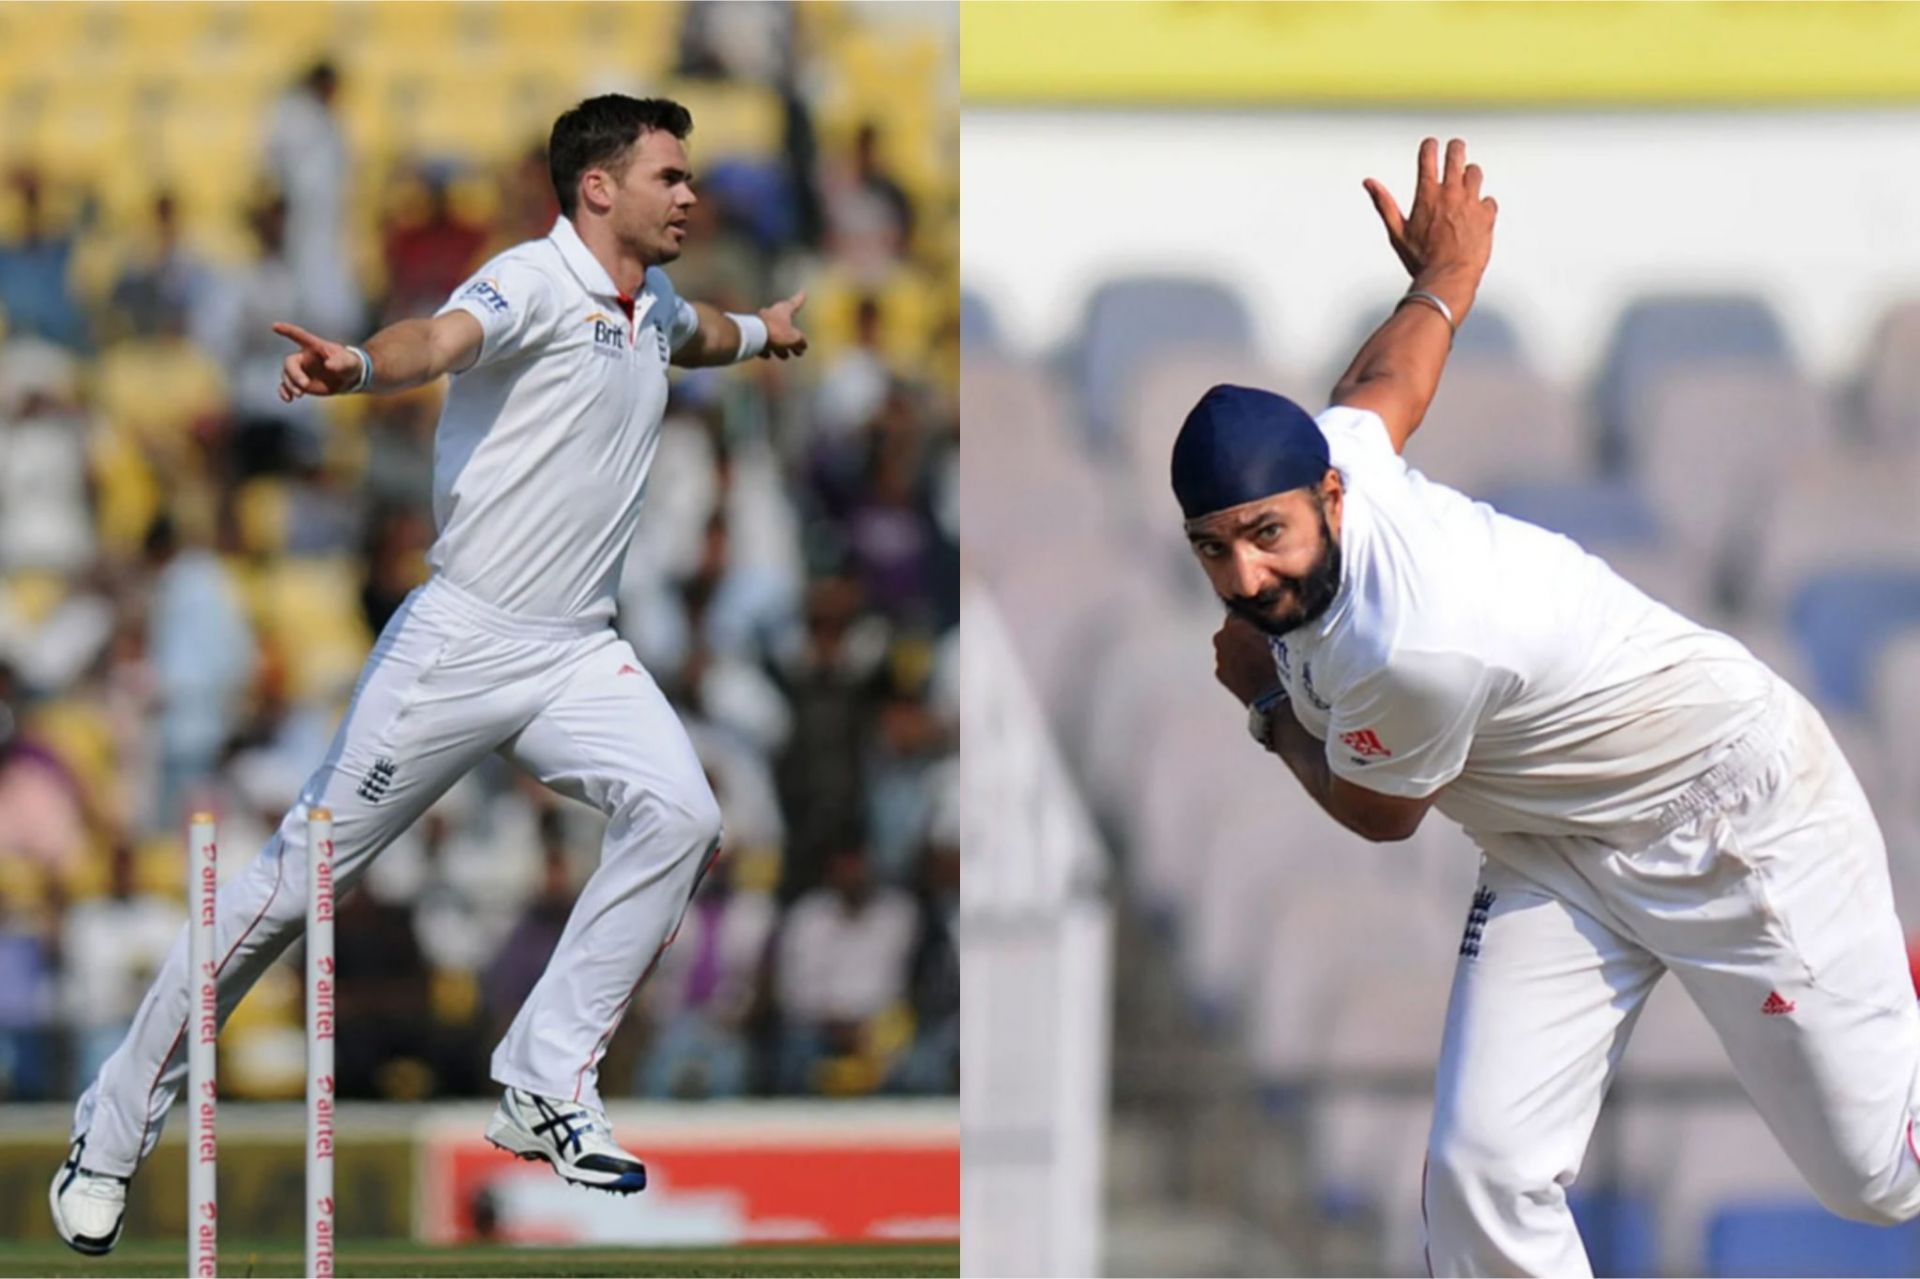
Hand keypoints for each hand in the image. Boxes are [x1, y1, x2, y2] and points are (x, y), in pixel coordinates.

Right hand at [274, 322, 362, 400]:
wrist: (348, 378)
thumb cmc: (348, 364)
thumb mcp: (349, 362)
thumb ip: (340, 362)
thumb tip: (329, 365)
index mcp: (314, 346)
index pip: (300, 336)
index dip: (288, 330)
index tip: (275, 326)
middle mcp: (304, 357)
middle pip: (290, 362)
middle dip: (294, 374)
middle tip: (305, 385)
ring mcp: (300, 370)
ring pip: (286, 375)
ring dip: (290, 385)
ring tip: (299, 394)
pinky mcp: (300, 383)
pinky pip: (286, 386)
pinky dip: (284, 392)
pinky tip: (288, 399)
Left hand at [758, 291, 808, 359]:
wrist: (752, 337)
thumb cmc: (776, 333)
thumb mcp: (794, 338)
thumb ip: (800, 341)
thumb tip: (803, 345)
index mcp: (783, 310)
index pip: (795, 303)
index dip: (800, 299)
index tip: (803, 292)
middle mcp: (771, 313)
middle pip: (783, 324)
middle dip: (789, 336)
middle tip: (795, 347)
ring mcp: (760, 322)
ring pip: (772, 335)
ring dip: (779, 346)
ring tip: (784, 356)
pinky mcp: (752, 333)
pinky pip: (762, 341)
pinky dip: (766, 348)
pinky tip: (768, 356)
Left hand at [1213, 615, 1281, 707]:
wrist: (1272, 695)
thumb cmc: (1279, 664)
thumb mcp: (1280, 635)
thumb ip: (1269, 625)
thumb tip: (1269, 624)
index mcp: (1234, 624)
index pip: (1239, 614)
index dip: (1250, 621)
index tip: (1258, 626)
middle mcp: (1221, 638)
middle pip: (1230, 631)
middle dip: (1241, 636)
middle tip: (1258, 644)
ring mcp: (1219, 658)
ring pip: (1227, 649)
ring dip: (1237, 652)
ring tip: (1256, 661)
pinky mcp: (1220, 675)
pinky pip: (1227, 665)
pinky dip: (1235, 667)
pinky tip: (1250, 672)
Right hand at [1362, 138, 1497, 285]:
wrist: (1449, 277)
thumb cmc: (1421, 259)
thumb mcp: (1397, 232)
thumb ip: (1384, 203)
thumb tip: (1369, 183)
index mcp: (1427, 194)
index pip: (1429, 155)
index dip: (1430, 146)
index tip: (1431, 145)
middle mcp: (1451, 193)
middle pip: (1457, 154)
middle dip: (1455, 148)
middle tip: (1454, 149)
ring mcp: (1471, 202)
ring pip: (1475, 173)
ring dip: (1469, 175)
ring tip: (1465, 183)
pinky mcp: (1486, 215)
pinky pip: (1488, 200)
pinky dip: (1482, 204)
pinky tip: (1475, 214)